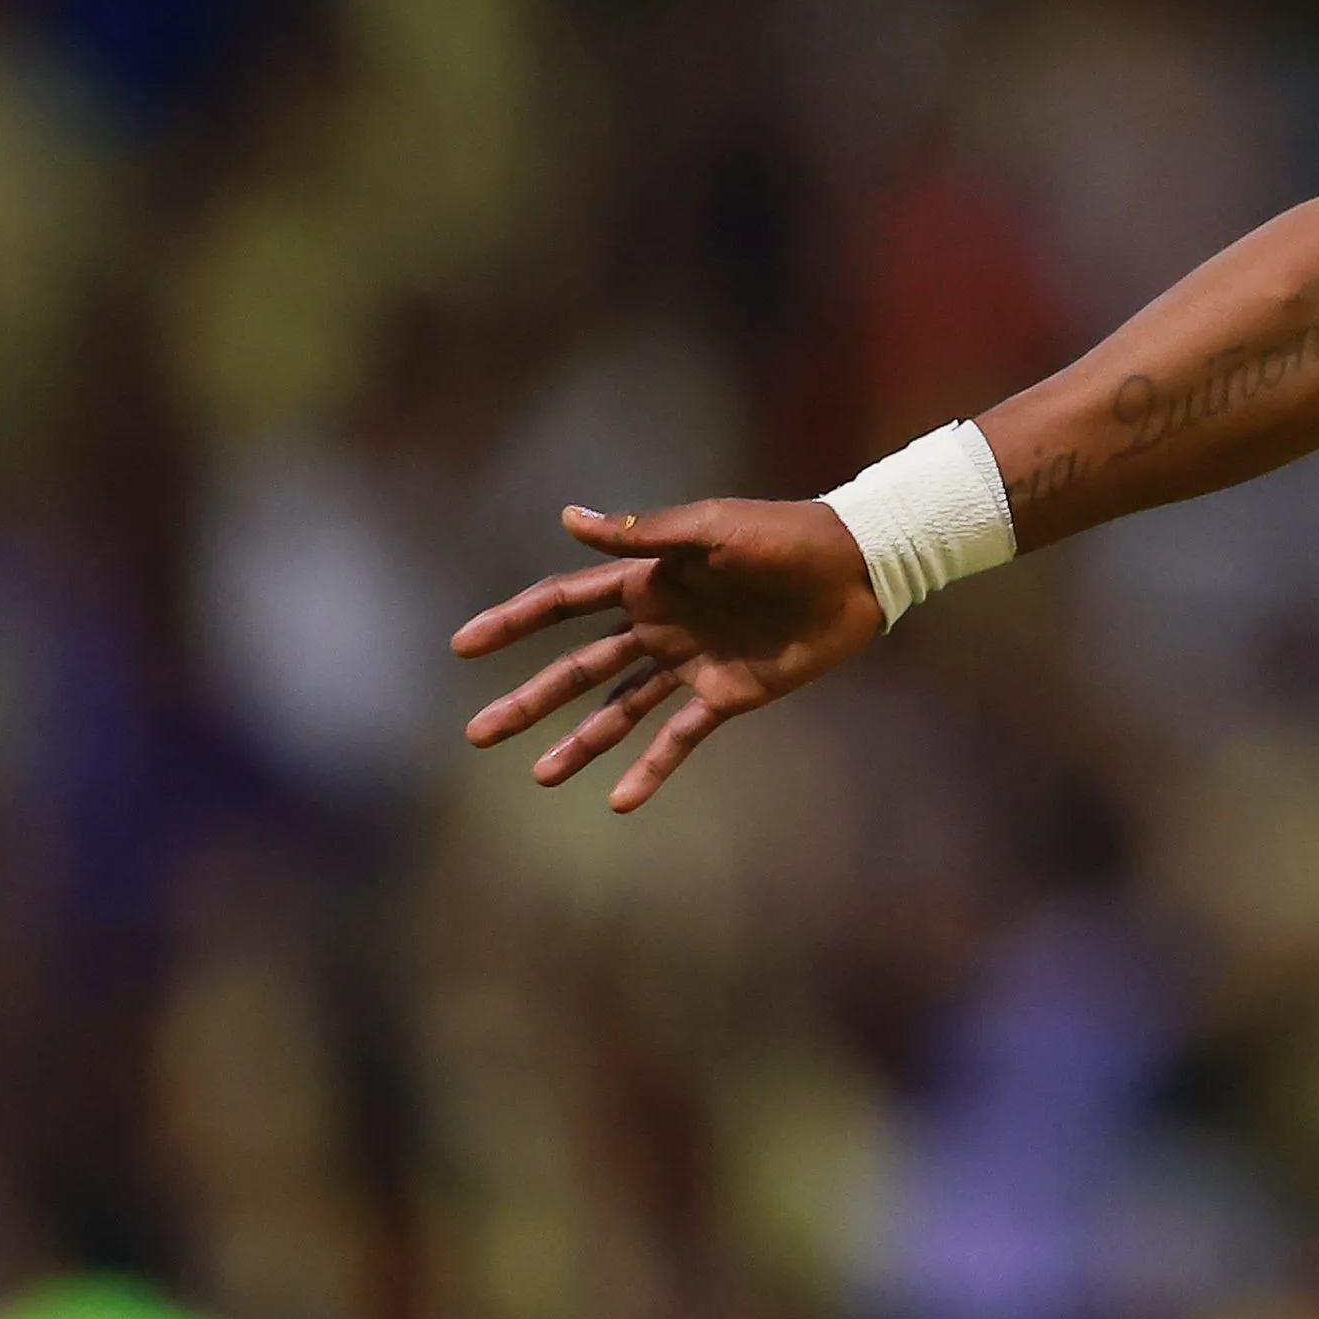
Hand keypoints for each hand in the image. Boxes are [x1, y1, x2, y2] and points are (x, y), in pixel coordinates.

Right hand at [452, 499, 881, 811]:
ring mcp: (690, 662)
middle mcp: (659, 625)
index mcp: (648, 581)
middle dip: (528, 699)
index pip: (563, 604)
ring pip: (619, 710)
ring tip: (540, 776)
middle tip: (479, 733)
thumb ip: (644, 533)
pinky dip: (651, 768)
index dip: (513, 622)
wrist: (855, 567)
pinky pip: (679, 736)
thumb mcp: (711, 529)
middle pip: (578, 668)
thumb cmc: (784, 536)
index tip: (463, 645)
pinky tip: (620, 801)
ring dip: (580, 742)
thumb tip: (566, 517)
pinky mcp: (728, 693)